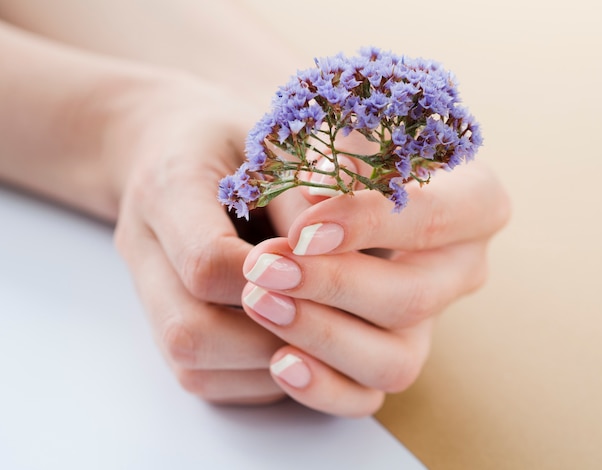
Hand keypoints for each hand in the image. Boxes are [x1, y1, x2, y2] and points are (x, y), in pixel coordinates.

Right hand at [111, 74, 308, 403]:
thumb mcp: (276, 142)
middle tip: (331, 322)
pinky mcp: (162, 322)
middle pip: (190, 332)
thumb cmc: (236, 141)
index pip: (206, 260)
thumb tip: (346, 260)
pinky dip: (255, 375)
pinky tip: (292, 345)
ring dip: (266, 362)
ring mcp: (146, 292)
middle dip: (271, 336)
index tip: (320, 274)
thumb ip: (306, 197)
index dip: (270, 281)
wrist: (175, 148)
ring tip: (319, 336)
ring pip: (192, 365)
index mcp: (167, 188)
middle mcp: (142, 248)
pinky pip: (203, 376)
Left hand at [241, 156, 509, 415]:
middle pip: (411, 298)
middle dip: (332, 286)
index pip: (434, 218)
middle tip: (265, 268)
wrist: (344, 191)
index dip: (368, 225)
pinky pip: (367, 396)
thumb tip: (315, 195)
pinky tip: (277, 362)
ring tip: (260, 303)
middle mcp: (461, 269)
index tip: (303, 229)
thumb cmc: (348, 151)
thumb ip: (338, 161)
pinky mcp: (392, 357)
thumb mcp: (350, 135)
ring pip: (394, 360)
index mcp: (474, 203)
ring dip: (321, 336)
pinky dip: (322, 388)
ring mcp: (430, 322)